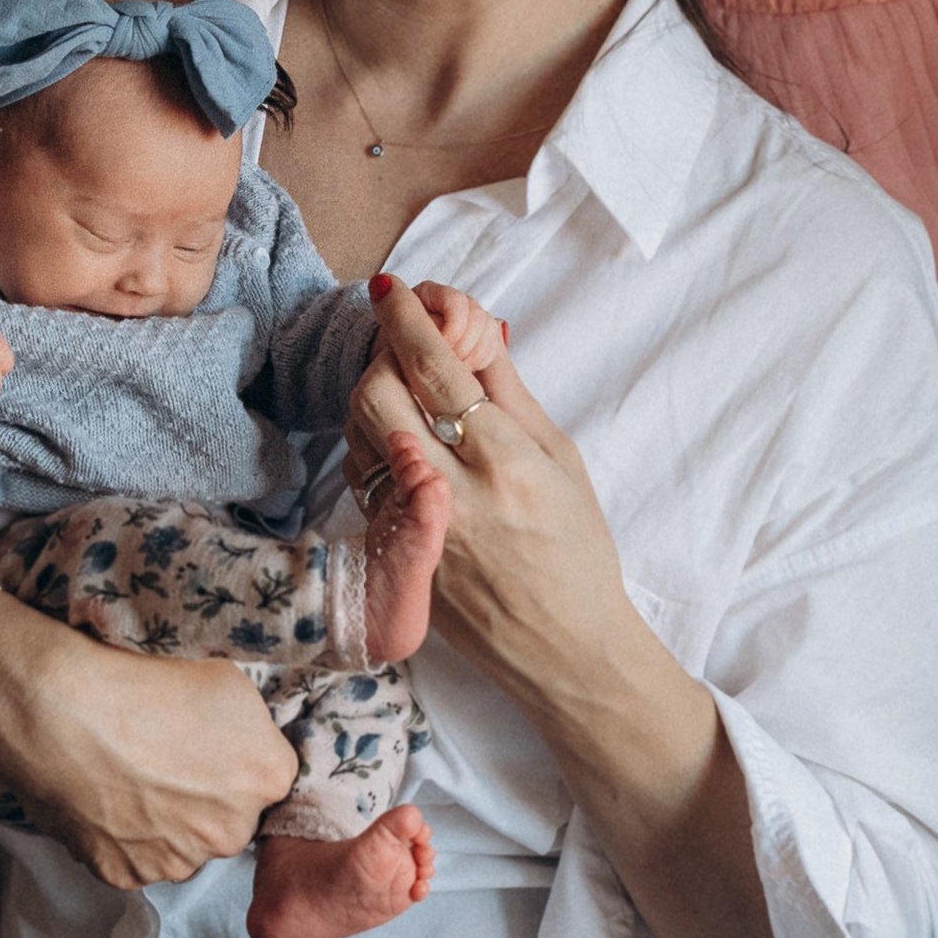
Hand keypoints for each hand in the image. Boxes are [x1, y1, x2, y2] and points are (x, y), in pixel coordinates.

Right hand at [0, 594, 297, 889]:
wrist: (59, 708)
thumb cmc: (140, 678)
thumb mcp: (225, 678)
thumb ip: (249, 725)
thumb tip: (241, 747)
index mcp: (267, 777)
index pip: (267, 777)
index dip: (233, 759)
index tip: (202, 742)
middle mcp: (232, 832)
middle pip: (227, 819)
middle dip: (203, 799)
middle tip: (160, 761)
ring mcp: (177, 860)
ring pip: (180, 845)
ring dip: (164, 824)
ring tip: (125, 779)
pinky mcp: (125, 875)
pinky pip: (134, 859)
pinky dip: (121, 837)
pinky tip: (101, 798)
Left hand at [348, 278, 618, 709]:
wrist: (565, 648)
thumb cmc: (578, 551)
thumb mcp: (563, 460)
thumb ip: (510, 392)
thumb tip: (474, 328)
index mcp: (505, 461)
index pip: (437, 369)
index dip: (409, 319)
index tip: (394, 288)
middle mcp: (451, 491)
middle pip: (378, 395)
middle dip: (381, 352)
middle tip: (400, 337)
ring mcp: (413, 524)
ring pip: (359, 434)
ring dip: (372, 393)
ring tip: (400, 380)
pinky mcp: (395, 551)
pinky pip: (361, 475)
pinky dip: (370, 440)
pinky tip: (396, 432)